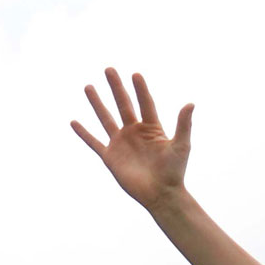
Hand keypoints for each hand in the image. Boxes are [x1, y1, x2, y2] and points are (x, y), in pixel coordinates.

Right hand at [71, 68, 191, 210]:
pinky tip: (73, 122)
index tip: (135, 74)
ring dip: (97, 103)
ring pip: (106, 118)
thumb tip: (191, 103)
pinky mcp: (111, 157)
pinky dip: (84, 133)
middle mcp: (135, 132)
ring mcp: (121, 144)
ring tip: (89, 86)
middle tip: (109, 69)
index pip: (145, 104)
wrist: (162, 195)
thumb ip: (184, 124)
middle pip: (123, 105)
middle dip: (116, 87)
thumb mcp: (181, 146)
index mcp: (152, 128)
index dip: (140, 90)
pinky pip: (94, 142)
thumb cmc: (174, 172)